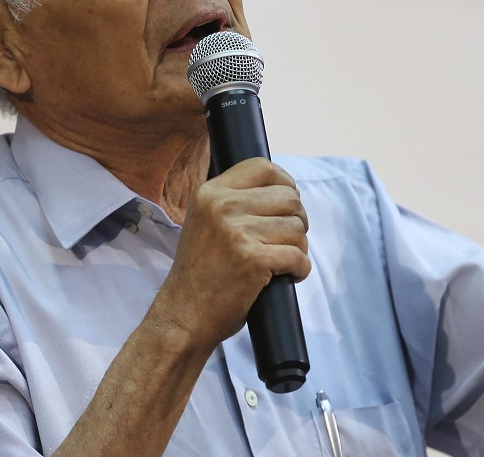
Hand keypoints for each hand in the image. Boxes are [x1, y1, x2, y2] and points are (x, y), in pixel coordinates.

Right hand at [154, 158, 309, 349]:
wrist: (183, 316)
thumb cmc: (200, 274)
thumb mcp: (204, 223)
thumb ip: (232, 202)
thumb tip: (283, 190)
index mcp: (209, 193)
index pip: (263, 167)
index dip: (285, 184)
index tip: (286, 204)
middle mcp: (222, 207)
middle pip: (288, 197)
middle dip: (297, 220)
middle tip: (285, 241)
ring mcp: (237, 233)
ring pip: (297, 227)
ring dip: (298, 247)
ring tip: (282, 261)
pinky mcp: (253, 260)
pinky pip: (298, 256)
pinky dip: (300, 269)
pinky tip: (287, 276)